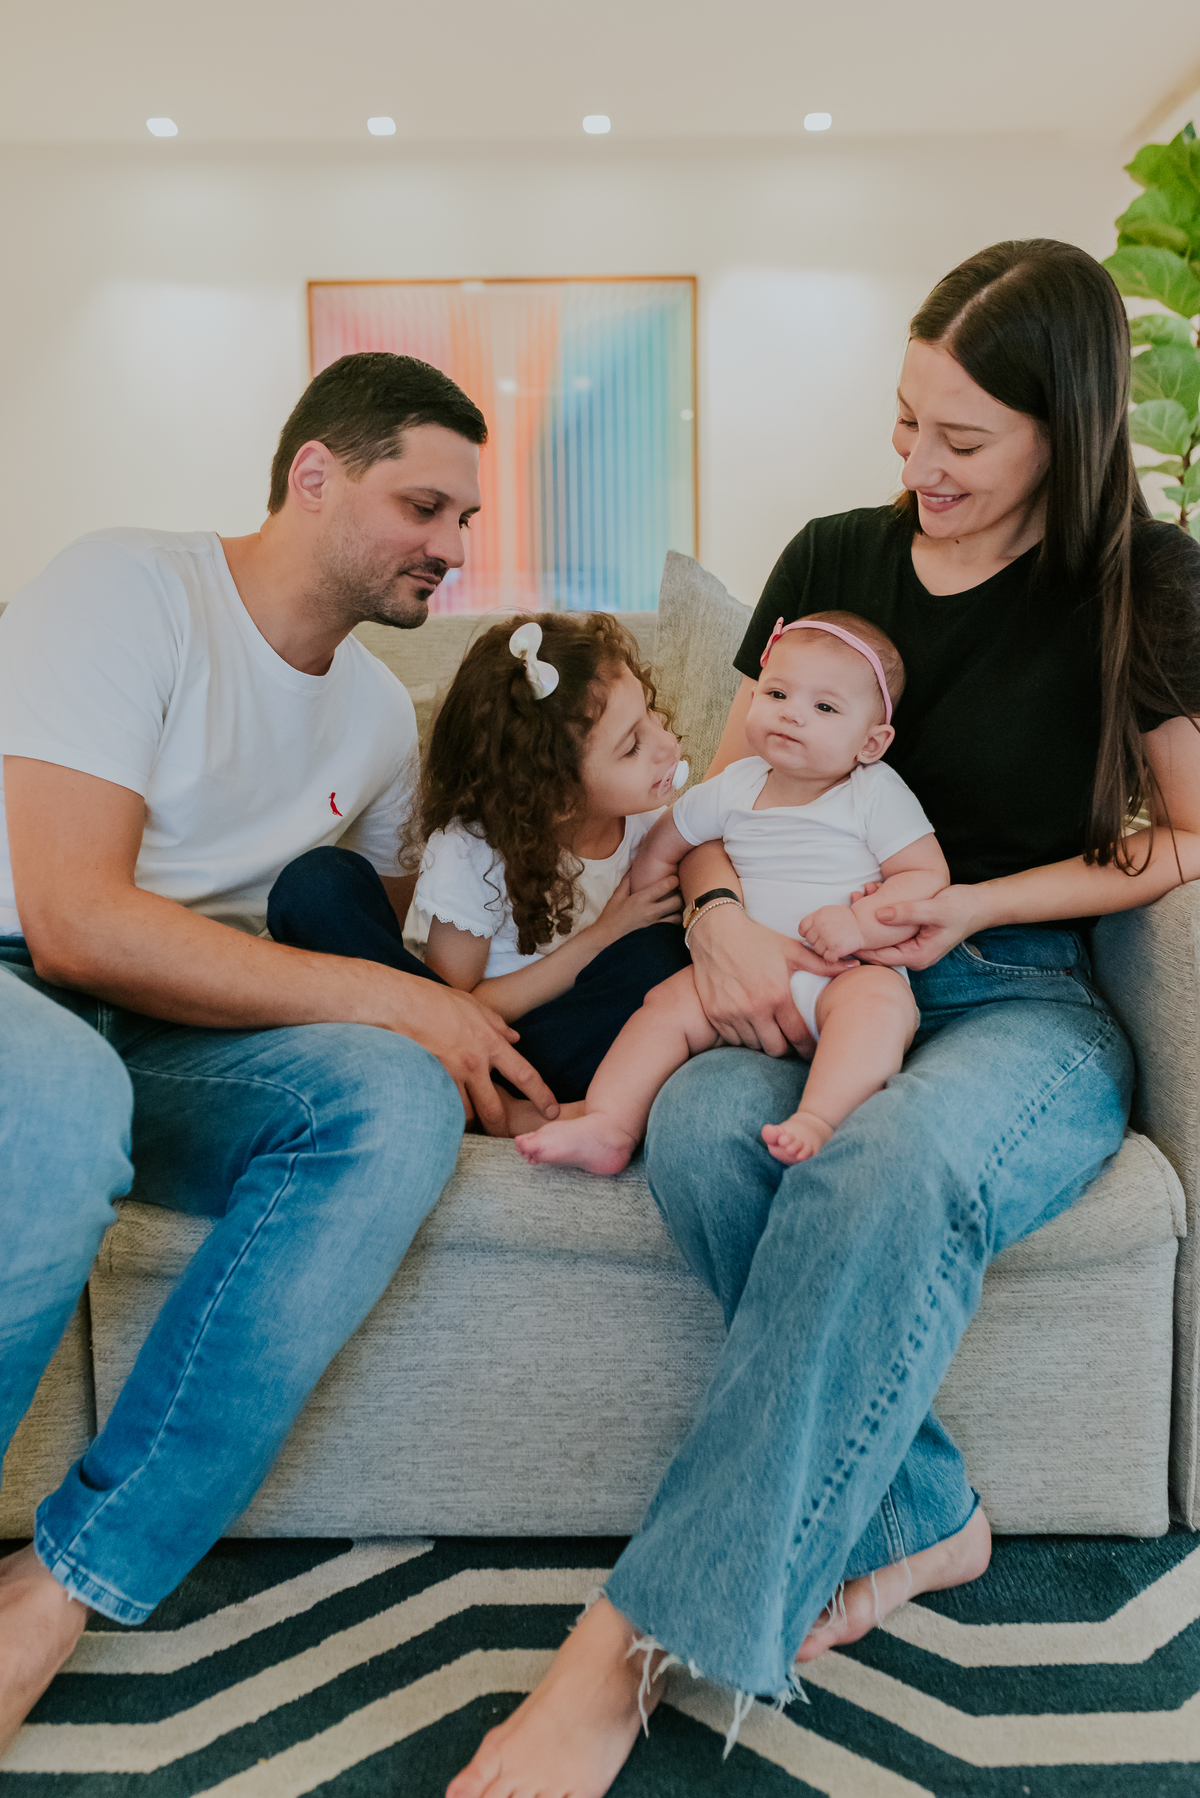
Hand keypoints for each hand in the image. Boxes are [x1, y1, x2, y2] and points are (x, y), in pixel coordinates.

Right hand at [385, 976, 558, 1135]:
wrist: (399, 1003)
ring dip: (469, 1122)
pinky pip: (442, 1108)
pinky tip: (443, 1119)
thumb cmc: (435, 1000)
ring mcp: (450, 1074)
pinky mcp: (429, 1081)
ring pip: (466, 1113)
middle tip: (508, 1138)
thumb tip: (515, 1038)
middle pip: (495, 1109)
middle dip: (502, 1128)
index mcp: (490, 1042)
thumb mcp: (474, 1006)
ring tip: (470, 1127)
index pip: (525, 1075)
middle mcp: (474, 1062)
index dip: (542, 1096)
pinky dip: (445, 1115)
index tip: (552, 1111)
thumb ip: (497, 1024)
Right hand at [595, 872, 682, 942]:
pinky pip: (673, 928)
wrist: (606, 937)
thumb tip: (634, 863)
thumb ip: (628, 879)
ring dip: (680, 909)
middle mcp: (650, 912)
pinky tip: (673, 916)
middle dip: (681, 893)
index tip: (674, 877)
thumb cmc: (611, 915)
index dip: (674, 879)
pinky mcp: (656, 935)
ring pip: (679, 916)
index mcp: (641, 899)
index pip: (666, 886)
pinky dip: (676, 921)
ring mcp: (655, 925)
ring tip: (678, 904)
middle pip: (677, 901)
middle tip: (679, 890)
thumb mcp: (618, 894)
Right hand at [686, 904, 855, 1055]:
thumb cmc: (757, 940)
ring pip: (754, 1045)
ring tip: (770, 1030)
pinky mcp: (716, 1015)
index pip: (798, 1037)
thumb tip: (855, 965)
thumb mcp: (791, 950)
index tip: (812, 1051)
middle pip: (776, 1049)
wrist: (716, 932)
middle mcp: (754, 1008)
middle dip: (786, 1049)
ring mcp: (732, 1014)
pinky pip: (733, 1039)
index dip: (808, 1049)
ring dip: (764, 1041)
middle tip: (790, 1041)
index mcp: (777, 995)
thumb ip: (822, 964)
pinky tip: (750, 1023)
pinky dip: (743, 1036)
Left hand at [799, 904, 865, 961]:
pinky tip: (839, 951)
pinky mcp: (835, 948)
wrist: (865, 925)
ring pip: (817, 950)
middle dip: (817, 942)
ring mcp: (828, 937)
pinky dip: (832, 957)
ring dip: (825, 950)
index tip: (816, 935)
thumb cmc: (849, 920)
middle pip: (809, 940)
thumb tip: (806, 929)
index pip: (803, 928)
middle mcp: (821, 925)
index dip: (808, 933)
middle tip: (829, 940)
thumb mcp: (831, 912)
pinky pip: (827, 957)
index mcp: (819, 915)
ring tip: (835, 944)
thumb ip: (817, 919)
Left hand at [855, 884, 992, 970]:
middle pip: (878, 949)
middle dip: (862, 929)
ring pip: (883, 938)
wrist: (980, 905)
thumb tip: (879, 914)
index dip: (859, 944)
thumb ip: (908, 912)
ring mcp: (913, 947)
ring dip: (869, 919)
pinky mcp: (913, 936)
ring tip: (858, 895)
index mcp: (917, 956)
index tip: (842, 930)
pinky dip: (880, 915)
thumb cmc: (961, 907)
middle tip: (849, 904)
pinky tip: (872, 894)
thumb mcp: (934, 908)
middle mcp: (913, 956)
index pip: (879, 957)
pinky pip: (890, 930)